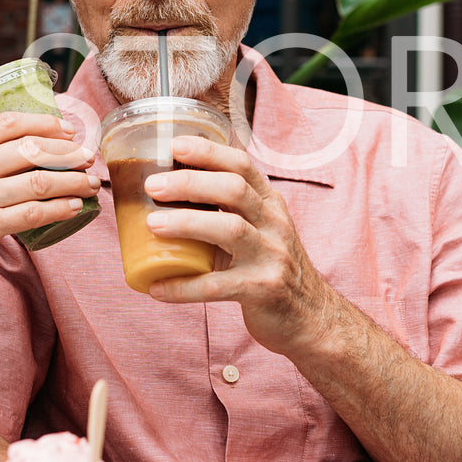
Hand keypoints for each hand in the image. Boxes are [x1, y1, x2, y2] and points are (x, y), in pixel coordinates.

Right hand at [0, 112, 98, 297]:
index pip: (7, 123)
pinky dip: (59, 208)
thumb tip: (12, 150)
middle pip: (30, 148)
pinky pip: (33, 213)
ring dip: (71, 180)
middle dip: (67, 150)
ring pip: (38, 180)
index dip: (44, 122)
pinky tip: (74, 207)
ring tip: (89, 183)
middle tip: (87, 156)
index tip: (67, 128)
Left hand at [138, 135, 338, 353]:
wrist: (310, 317)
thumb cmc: (270, 267)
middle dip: (190, 183)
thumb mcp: (259, 230)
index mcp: (270, 204)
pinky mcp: (263, 290)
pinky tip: (156, 286)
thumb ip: (227, 210)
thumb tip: (167, 191)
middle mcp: (274, 224)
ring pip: (230, 229)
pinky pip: (218, 286)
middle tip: (153, 186)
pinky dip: (183, 286)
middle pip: (234, 190)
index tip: (175, 144)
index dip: (209, 152)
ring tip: (151, 224)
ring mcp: (271, 256)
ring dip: (186, 223)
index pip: (242, 166)